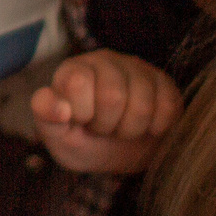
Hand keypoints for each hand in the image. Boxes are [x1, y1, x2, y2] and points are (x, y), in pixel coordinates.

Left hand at [29, 48, 181, 174]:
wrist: (119, 155)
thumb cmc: (83, 141)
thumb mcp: (58, 137)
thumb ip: (47, 118)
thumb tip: (57, 105)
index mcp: (73, 70)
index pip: (78, 82)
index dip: (81, 112)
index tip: (80, 121)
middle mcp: (104, 61)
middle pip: (113, 95)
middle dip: (107, 125)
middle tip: (103, 128)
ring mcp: (137, 69)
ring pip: (143, 104)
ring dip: (132, 129)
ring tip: (123, 128)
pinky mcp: (165, 82)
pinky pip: (169, 107)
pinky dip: (157, 127)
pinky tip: (146, 127)